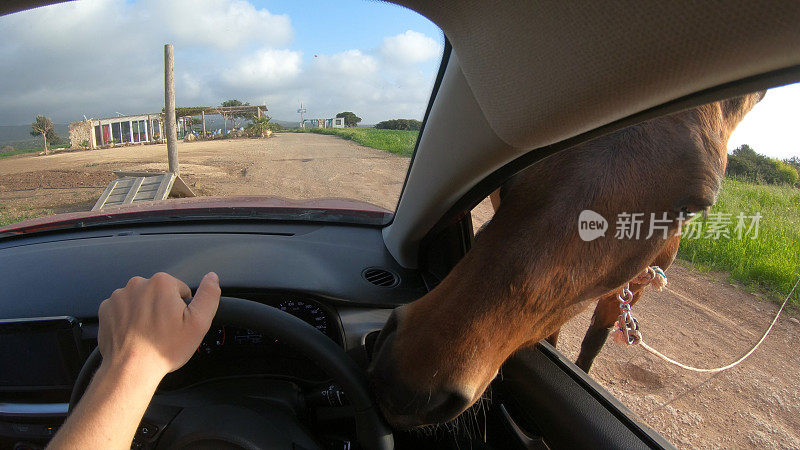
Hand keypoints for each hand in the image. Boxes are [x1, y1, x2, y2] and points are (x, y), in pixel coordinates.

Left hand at [97, 272, 220, 377]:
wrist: (130, 369)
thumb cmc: (164, 348)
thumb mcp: (199, 323)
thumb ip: (209, 295)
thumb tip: (212, 277)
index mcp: (161, 283)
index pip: (180, 289)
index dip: (182, 308)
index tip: (177, 323)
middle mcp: (137, 284)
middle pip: (159, 293)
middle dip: (163, 308)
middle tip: (163, 330)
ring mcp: (119, 297)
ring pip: (140, 300)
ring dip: (145, 313)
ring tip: (148, 334)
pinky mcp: (106, 309)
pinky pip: (123, 309)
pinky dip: (128, 319)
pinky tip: (134, 334)